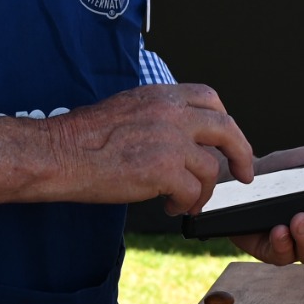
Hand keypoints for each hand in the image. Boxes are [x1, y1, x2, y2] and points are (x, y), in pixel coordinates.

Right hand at [44, 84, 254, 212]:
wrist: (60, 154)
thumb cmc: (82, 137)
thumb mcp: (126, 109)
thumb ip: (157, 116)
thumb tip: (179, 138)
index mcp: (161, 95)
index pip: (210, 99)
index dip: (225, 122)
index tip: (228, 141)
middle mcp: (171, 113)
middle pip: (226, 130)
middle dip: (241, 154)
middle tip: (244, 174)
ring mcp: (170, 141)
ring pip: (210, 169)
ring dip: (203, 191)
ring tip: (186, 202)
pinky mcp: (164, 170)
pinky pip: (193, 192)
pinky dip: (186, 204)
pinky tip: (170, 207)